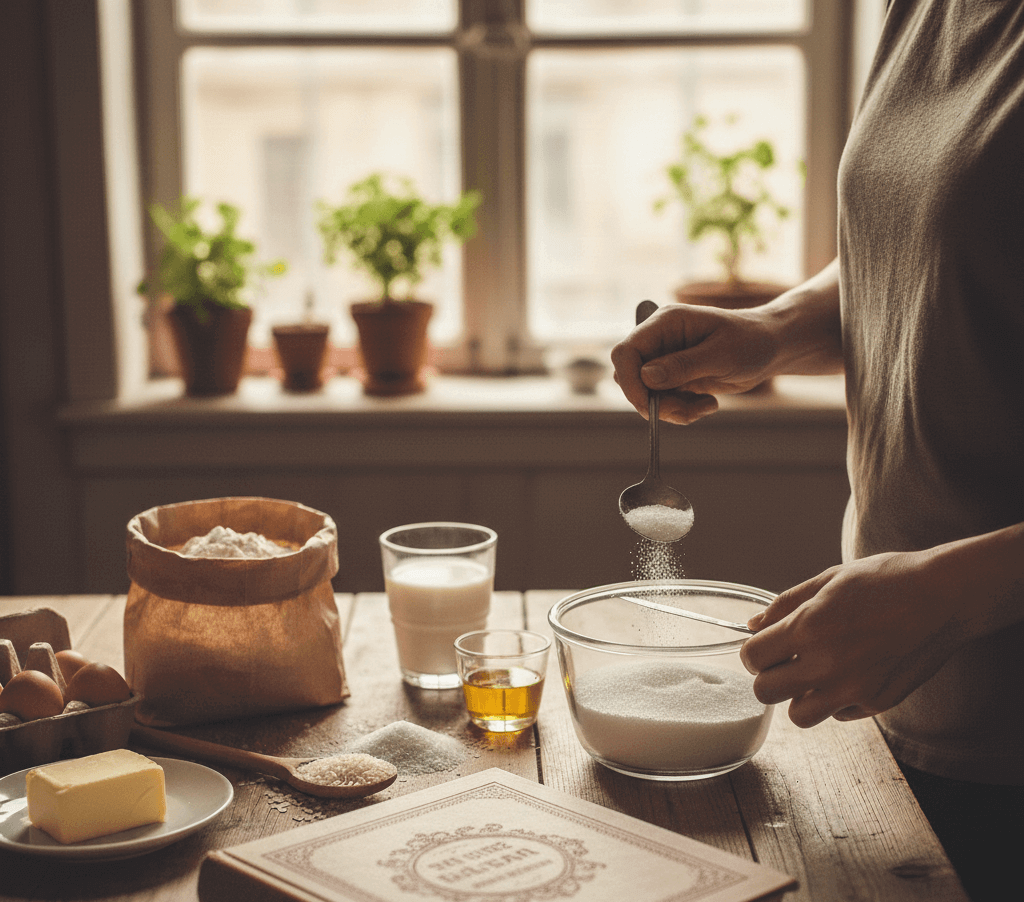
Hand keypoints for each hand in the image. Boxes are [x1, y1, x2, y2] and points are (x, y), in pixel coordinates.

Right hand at [610, 304, 778, 424]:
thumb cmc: (751, 341)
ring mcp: (665, 360)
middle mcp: (659, 340)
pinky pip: (663, 403)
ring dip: (672, 410)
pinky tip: (707, 403)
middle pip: (631, 377)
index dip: (630, 381)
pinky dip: (681, 411)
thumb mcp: (721, 354)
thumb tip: (646, 377)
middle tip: (684, 410)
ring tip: (705, 406)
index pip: (626, 352)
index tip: (649, 406)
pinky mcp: (673, 379)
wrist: (770, 349)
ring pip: (647, 396)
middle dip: (654, 401)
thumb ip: (683, 365)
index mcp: (665, 323)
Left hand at [738, 550, 974, 727]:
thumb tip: (752, 624)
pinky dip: (835, 701)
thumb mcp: (828, 580)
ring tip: (816, 673)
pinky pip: (837, 715)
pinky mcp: (877, 703)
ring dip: (799, 696)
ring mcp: (854, 689)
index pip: (753, 657)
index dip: (753, 652)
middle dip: (769, 676)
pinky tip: (849, 674)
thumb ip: (785, 604)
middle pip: (765, 692)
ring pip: (799, 715)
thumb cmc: (885, 580)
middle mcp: (827, 664)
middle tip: (785, 662)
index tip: (764, 646)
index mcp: (809, 627)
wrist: (944, 596)